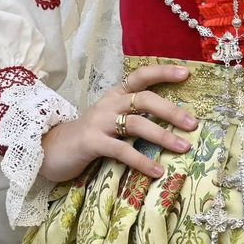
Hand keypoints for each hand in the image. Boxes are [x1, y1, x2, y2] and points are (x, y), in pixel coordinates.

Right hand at [38, 64, 198, 183]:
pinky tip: (157, 171)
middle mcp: (108, 104)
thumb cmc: (88, 136)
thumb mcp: (110, 120)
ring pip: (136, 123)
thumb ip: (133, 117)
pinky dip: (142, 161)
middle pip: (143, 99)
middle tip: (193, 124)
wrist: (50, 149)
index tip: (186, 73)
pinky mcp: (91, 142)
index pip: (140, 76)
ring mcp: (99, 122)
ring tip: (183, 148)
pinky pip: (121, 150)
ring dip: (163, 136)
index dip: (162, 72)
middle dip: (171, 110)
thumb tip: (172, 123)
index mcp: (115, 95)